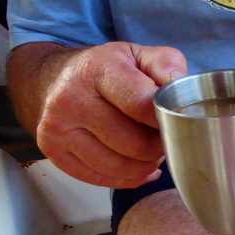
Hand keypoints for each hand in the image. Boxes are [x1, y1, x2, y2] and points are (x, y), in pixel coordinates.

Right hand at [36, 42, 186, 188]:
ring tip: (152, 152)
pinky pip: (103, 180)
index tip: (175, 121)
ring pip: (120, 168)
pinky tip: (138, 167)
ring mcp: (59, 129)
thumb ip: (166, 65)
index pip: (141, 105)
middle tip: (164, 138)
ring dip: (145, 165)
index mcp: (96, 70)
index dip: (166, 119)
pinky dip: (128, 178)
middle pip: (135, 145)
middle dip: (158, 146)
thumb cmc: (105, 70)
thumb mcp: (137, 54)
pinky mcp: (55, 153)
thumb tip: (181, 89)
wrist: (53, 79)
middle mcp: (71, 100)